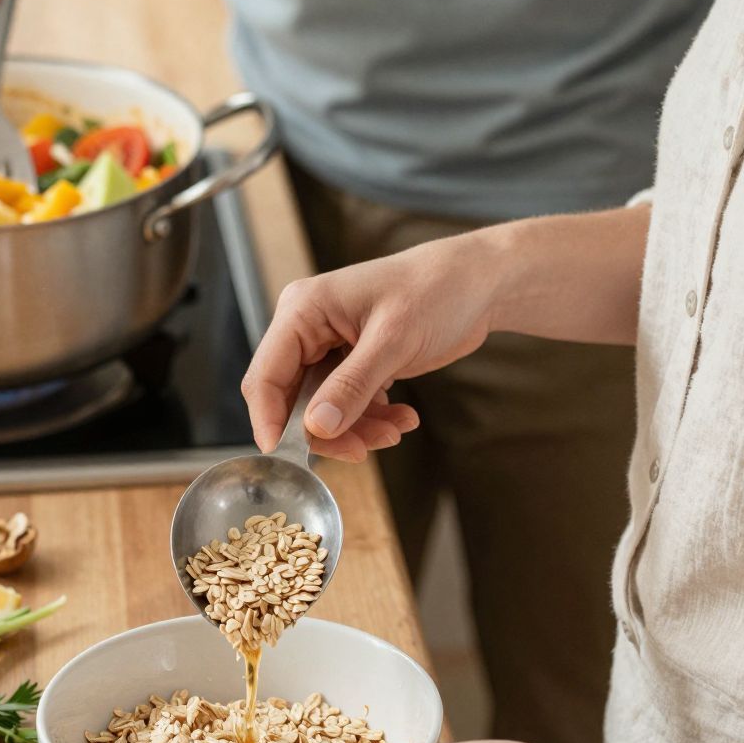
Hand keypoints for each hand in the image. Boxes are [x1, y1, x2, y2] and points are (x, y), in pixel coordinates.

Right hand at [243, 234, 498, 461]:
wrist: (476, 284)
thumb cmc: (435, 291)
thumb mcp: (393, 340)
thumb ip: (352, 384)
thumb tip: (316, 427)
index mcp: (303, 310)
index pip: (266, 375)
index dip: (270, 420)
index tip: (287, 458)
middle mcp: (309, 328)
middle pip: (292, 399)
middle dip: (325, 430)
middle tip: (361, 449)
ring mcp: (330, 347)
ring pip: (321, 409)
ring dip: (355, 428)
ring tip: (395, 430)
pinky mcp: (353, 363)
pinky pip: (347, 404)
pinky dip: (371, 418)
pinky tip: (403, 417)